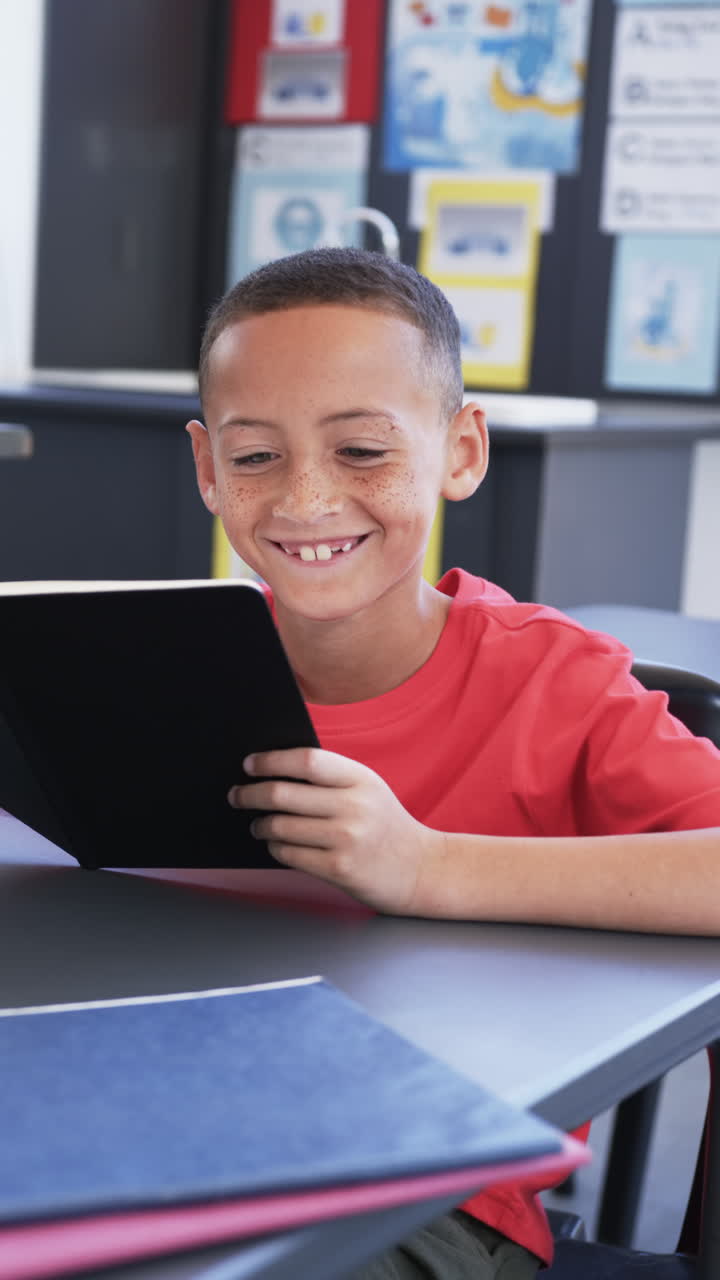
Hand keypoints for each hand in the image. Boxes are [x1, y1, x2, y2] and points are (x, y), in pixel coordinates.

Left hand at [228, 748, 442, 912]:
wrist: (421, 869)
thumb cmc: (385, 826)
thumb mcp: (368, 790)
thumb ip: (331, 778)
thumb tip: (273, 771)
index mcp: (361, 779)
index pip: (306, 760)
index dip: (271, 761)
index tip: (249, 764)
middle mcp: (355, 807)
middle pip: (284, 794)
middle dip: (250, 794)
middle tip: (237, 795)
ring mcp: (347, 839)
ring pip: (280, 826)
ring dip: (260, 824)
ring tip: (257, 823)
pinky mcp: (339, 869)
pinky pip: (289, 854)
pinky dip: (275, 847)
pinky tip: (275, 843)